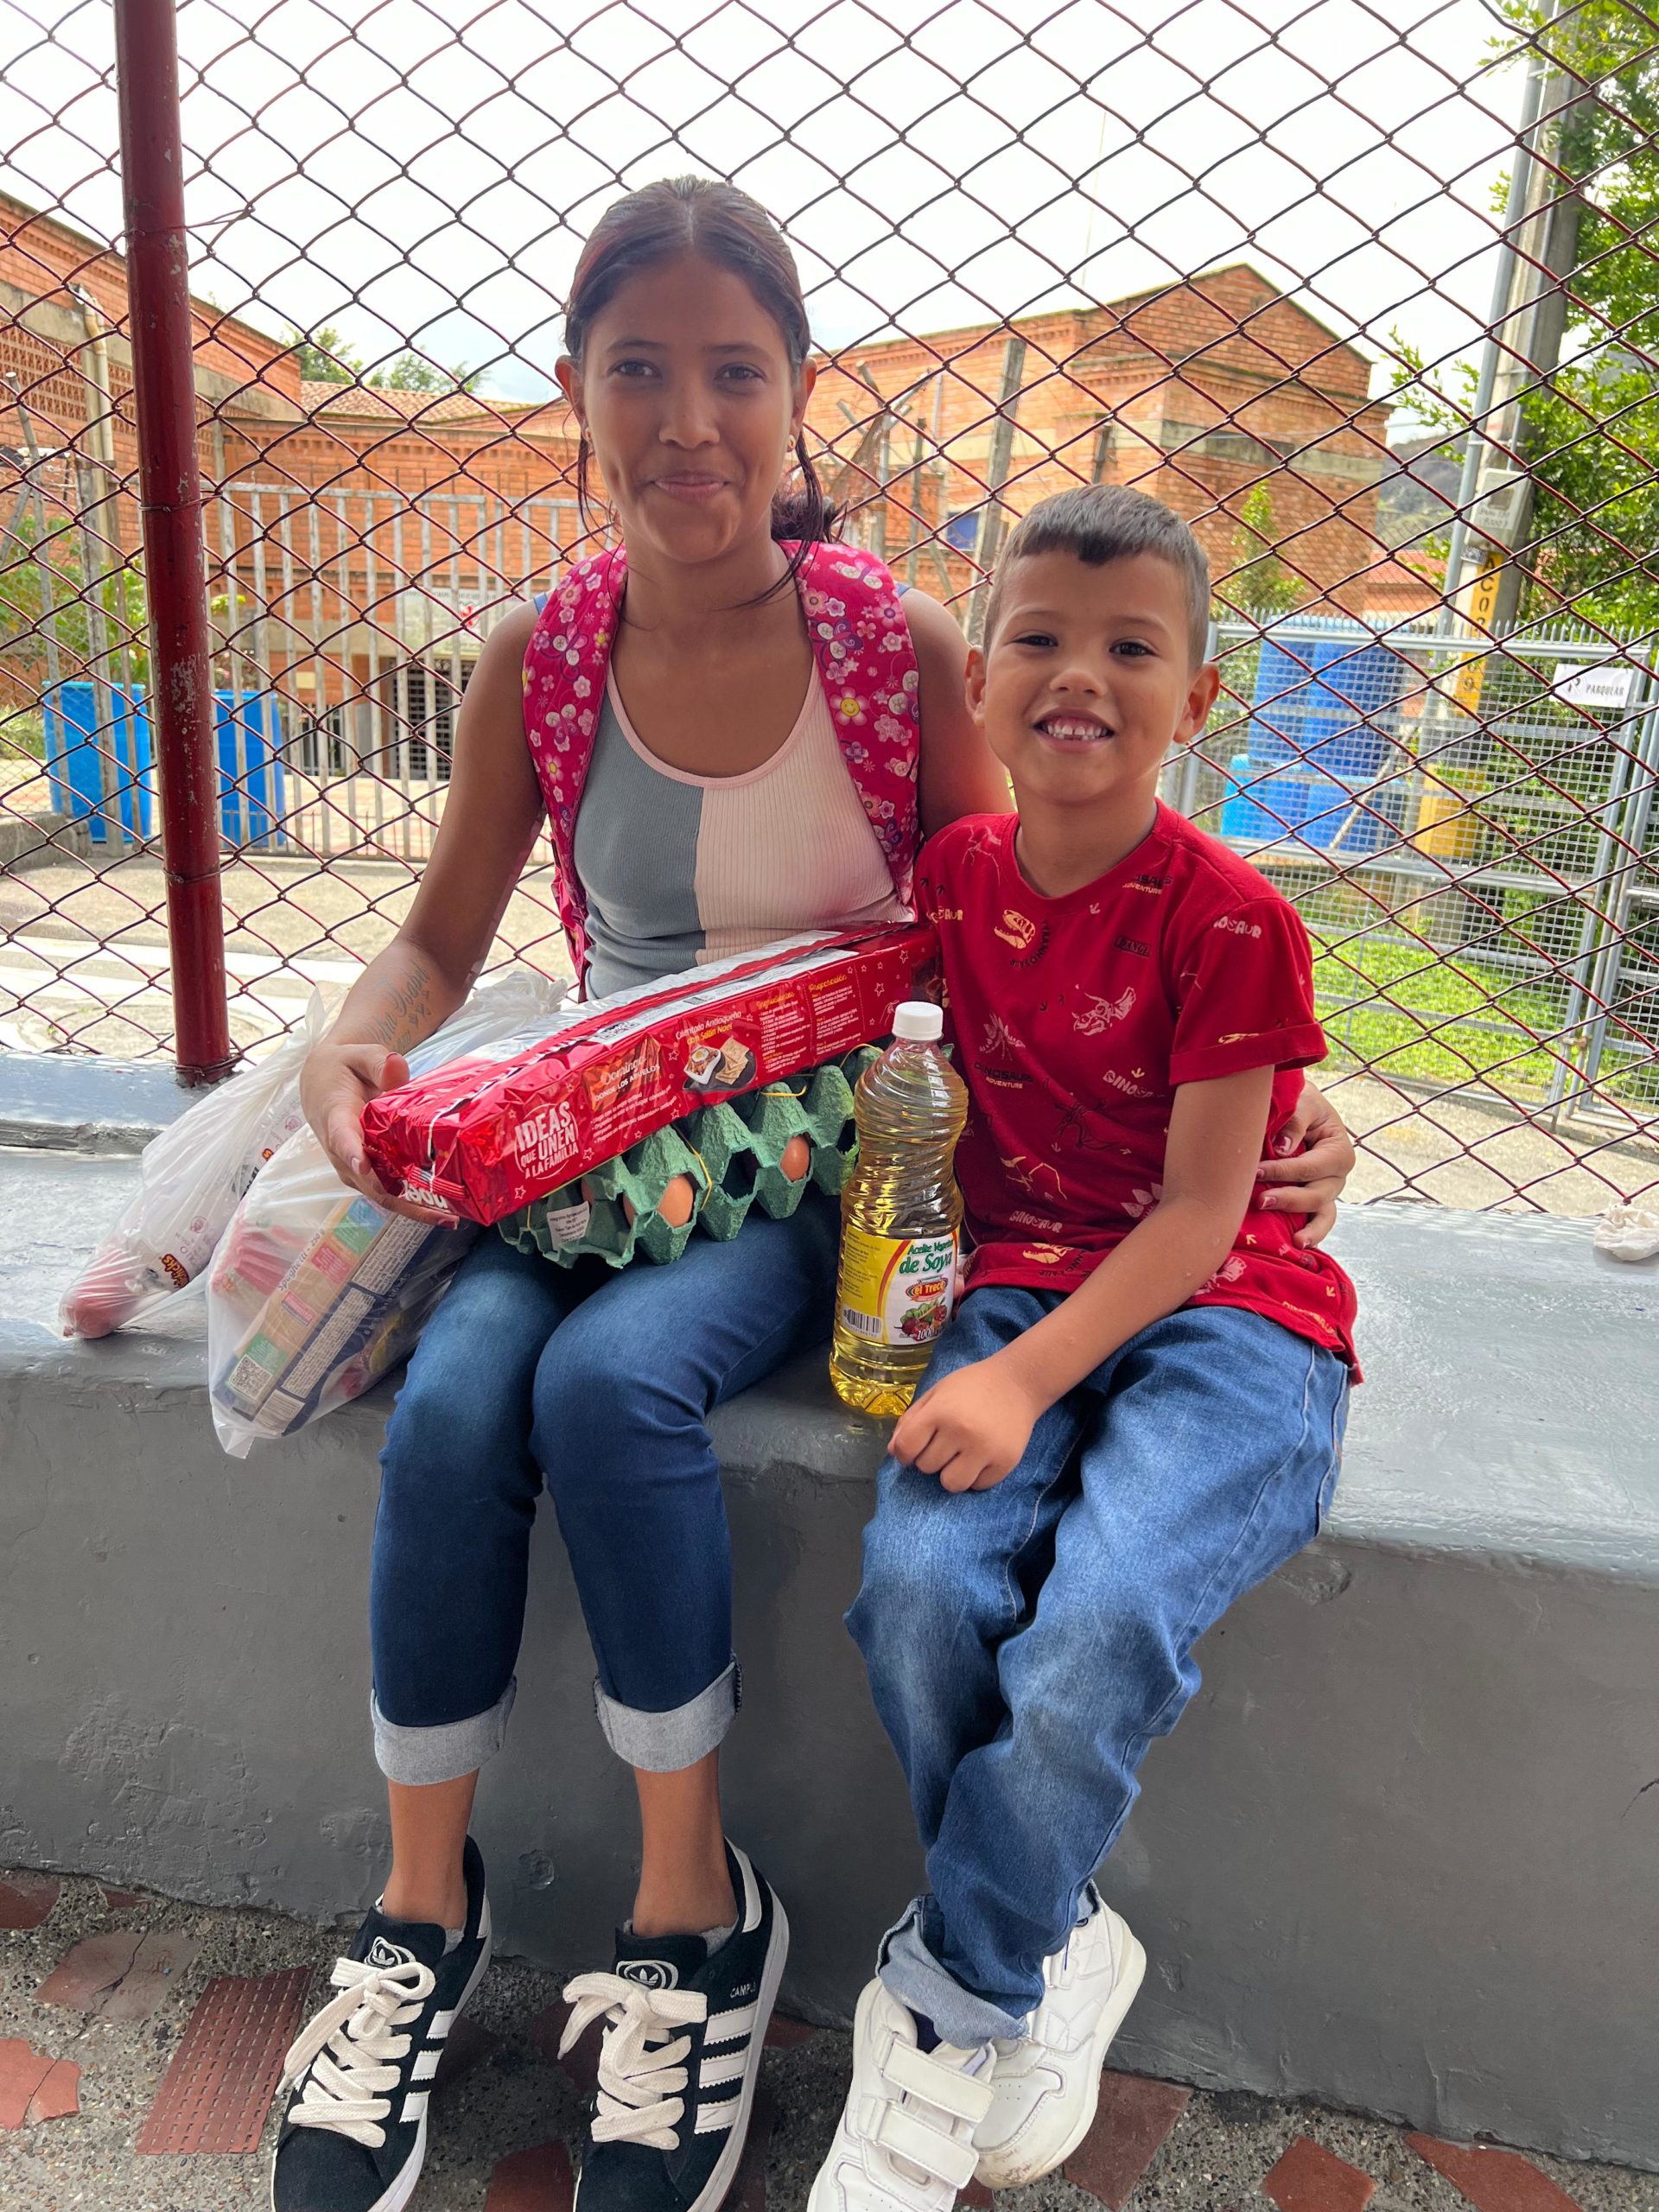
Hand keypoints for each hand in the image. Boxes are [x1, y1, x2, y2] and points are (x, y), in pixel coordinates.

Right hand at [299, 1040, 436, 1220]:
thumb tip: (397, 1070)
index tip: (365, 1165)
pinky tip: (442, 1209)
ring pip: (381, 1195)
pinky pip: (388, 1192)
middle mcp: (342, 1151)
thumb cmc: (342, 1068)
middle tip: (441, 1212)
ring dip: (413, 1209)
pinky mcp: (365, 1173)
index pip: (342, 1138)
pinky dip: (412, 1203)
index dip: (353, 1154)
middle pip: (370, 1182)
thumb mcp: (357, 1054)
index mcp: (336, 1119)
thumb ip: (378, 1061)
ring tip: (449, 1217)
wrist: (322, 1083)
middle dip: (404, 1201)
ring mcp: (353, 1167)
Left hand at [890, 1356, 1045, 1491]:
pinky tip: (980, 1457)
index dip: (905, 1452)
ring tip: (960, 1456)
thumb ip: (910, 1420)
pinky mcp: (1006, 1462)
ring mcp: (985, 1449)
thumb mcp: (936, 1393)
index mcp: (940, 1411)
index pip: (906, 1448)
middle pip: (926, 1467)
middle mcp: (961, 1431)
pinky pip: (978, 1486)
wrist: (1018, 1383)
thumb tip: (893, 1452)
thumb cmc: (971, 1386)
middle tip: (945, 1442)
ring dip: (951, 1473)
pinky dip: (976, 1476)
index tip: (913, 1449)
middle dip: (931, 1457)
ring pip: (951, 1484)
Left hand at [1257, 1077, 1355, 1247]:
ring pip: (1322, 1213)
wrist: (1298, 1107)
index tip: (1256, 1171)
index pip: (1310, 1166)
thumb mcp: (1302, 1101)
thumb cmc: (1300, 1102)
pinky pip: (1319, 1221)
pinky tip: (1299, 1247)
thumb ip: (1294, 1121)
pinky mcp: (1316, 1201)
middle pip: (1316, 1194)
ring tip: (1295, 1242)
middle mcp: (1337, 1175)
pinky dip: (1313, 1234)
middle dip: (1289, 1199)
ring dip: (1309, 1229)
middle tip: (1261, 1201)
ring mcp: (1328, 1191)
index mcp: (1338, 1150)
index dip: (1283, 1170)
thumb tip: (1283, 1148)